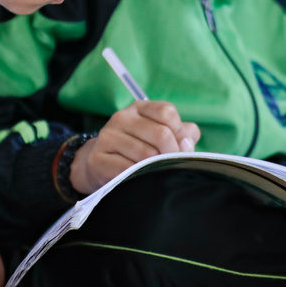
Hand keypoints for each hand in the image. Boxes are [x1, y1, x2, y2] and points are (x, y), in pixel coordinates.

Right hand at [70, 101, 200, 194]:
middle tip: (173, 165)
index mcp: (139, 108)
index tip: (181, 147)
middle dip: (172, 154)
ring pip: (147, 154)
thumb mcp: (159, 135)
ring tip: (156, 172)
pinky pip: (129, 169)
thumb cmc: (139, 149)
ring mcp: (108, 136)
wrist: (100, 165)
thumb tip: (188, 143)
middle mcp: (121, 117)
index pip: (167, 112)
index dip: (180, 133)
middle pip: (160, 133)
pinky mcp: (97, 158)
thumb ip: (182, 134)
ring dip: (157, 167)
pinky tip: (140, 178)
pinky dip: (140, 176)